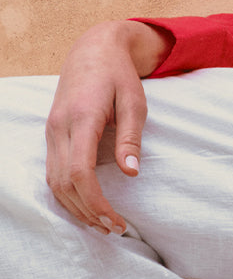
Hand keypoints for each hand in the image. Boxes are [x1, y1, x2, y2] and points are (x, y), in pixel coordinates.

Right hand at [45, 20, 169, 234]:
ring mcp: (51, 132)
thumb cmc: (119, 74)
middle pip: (63, 184)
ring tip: (101, 223)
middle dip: (87, 212)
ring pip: (53, 182)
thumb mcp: (135, 101)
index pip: (80, 172)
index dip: (95, 202)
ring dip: (74, 207)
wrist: (93, 50)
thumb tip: (131, 174)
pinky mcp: (51, 135)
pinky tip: (84, 204)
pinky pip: (52, 172)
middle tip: (113, 229)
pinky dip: (66, 193)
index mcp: (82, 119)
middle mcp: (59, 128)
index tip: (115, 220)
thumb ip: (131, 138)